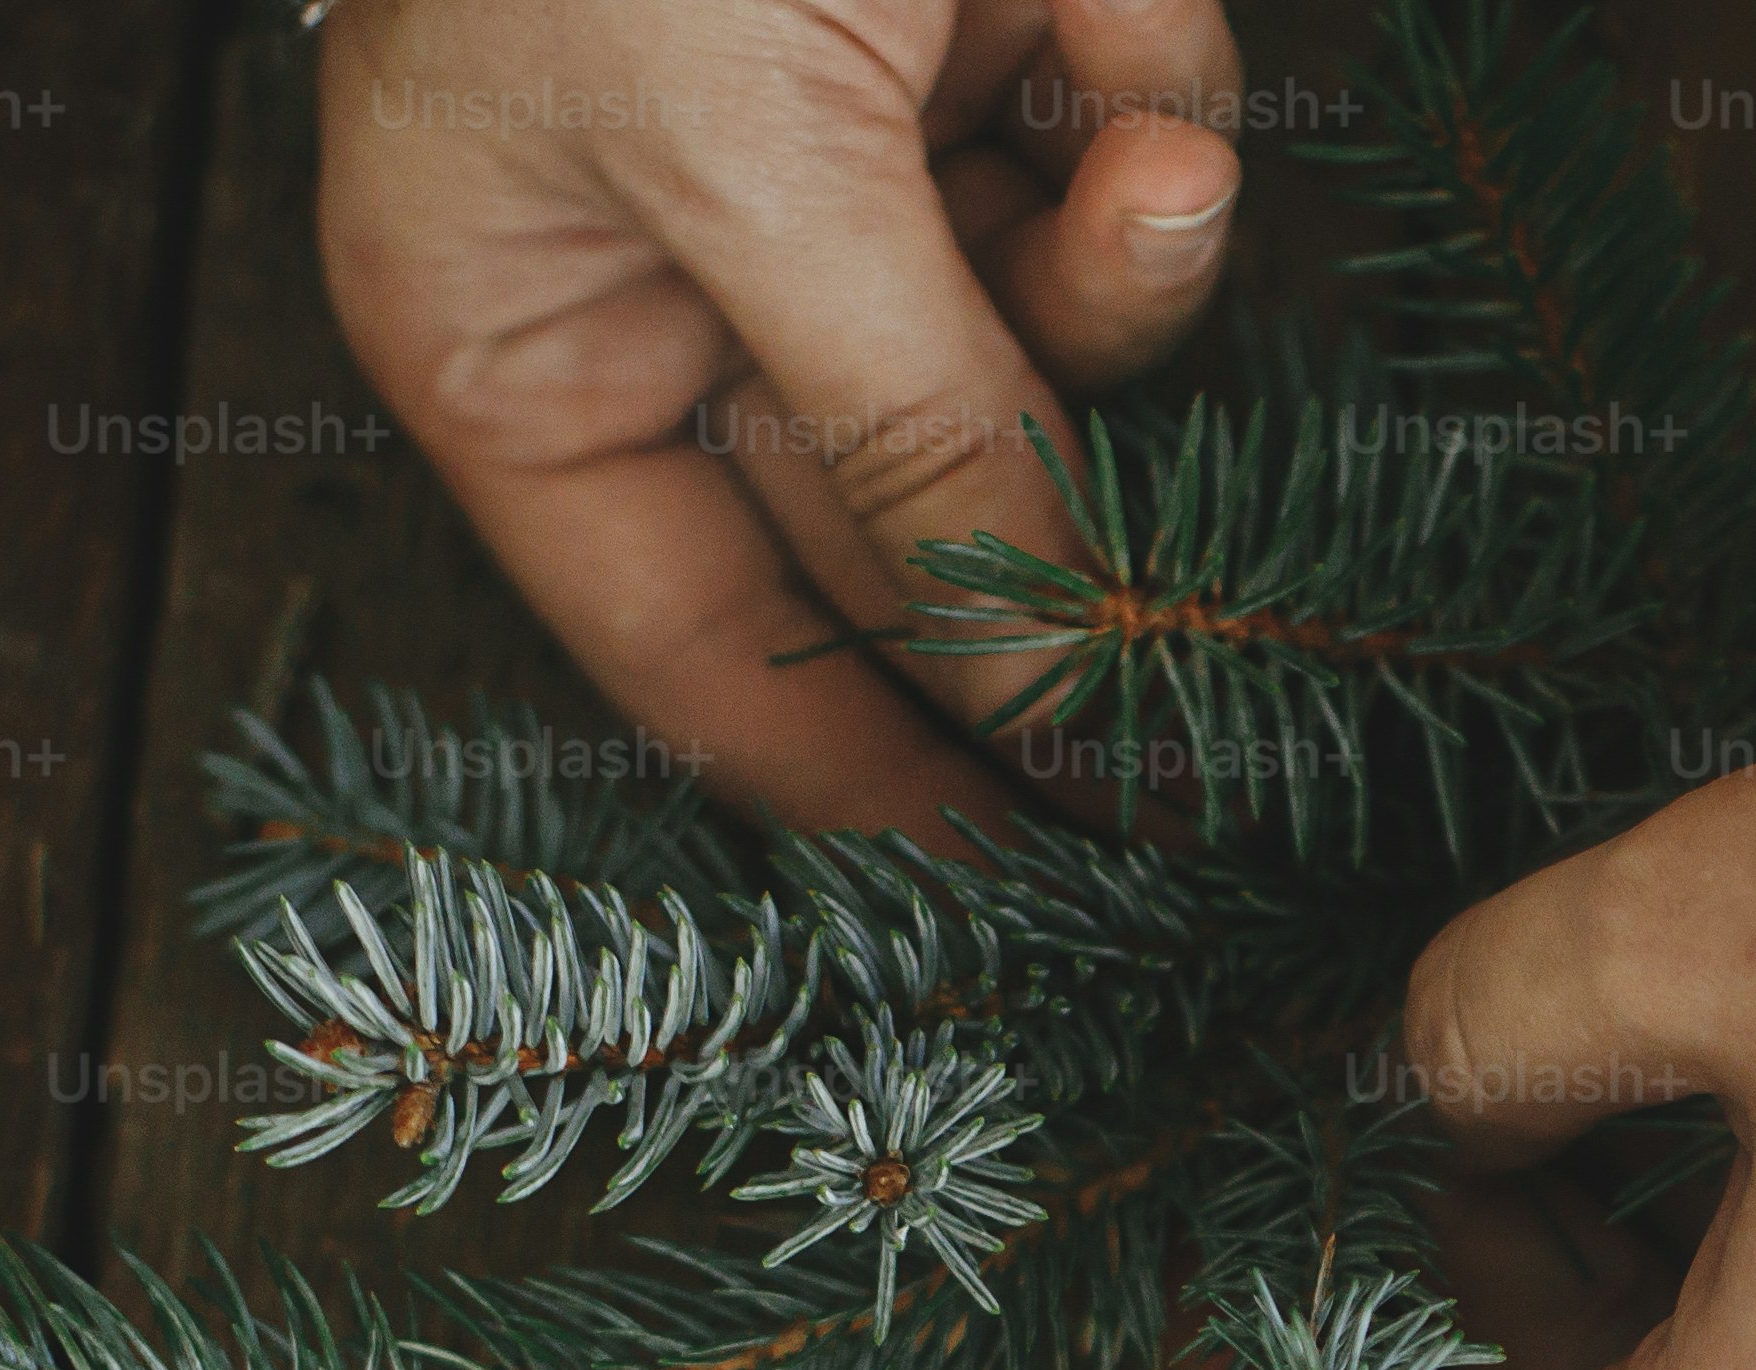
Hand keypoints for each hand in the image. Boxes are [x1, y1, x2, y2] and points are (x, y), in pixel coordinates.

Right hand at [315, 0, 1243, 829]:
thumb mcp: (750, 154)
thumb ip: (907, 426)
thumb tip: (1046, 686)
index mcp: (518, 331)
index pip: (693, 641)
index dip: (864, 777)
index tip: (1028, 897)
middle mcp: (671, 273)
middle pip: (909, 521)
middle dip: (1067, 557)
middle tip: (1237, 712)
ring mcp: (837, 162)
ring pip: (1050, 343)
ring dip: (1123, 269)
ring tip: (1147, 160)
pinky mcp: (977, 42)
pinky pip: (1113, 158)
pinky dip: (1138, 79)